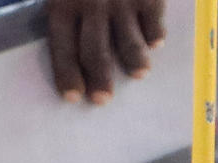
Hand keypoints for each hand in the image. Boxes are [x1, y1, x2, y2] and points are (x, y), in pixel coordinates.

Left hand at [45, 0, 165, 103]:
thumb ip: (64, 10)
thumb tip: (69, 49)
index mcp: (62, 5)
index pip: (63, 50)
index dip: (68, 76)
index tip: (73, 97)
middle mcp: (91, 6)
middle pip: (95, 53)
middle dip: (99, 80)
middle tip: (102, 99)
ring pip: (128, 42)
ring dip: (134, 61)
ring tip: (139, 74)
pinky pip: (152, 19)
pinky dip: (154, 33)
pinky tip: (155, 43)